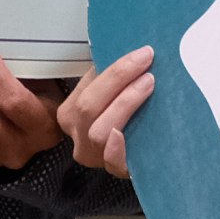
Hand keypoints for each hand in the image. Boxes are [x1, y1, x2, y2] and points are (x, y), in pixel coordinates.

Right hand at [58, 46, 155, 176]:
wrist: (147, 150)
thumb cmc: (129, 112)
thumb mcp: (114, 92)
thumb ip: (113, 77)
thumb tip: (130, 48)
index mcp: (71, 113)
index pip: (87, 87)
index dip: (115, 70)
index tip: (143, 53)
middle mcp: (78, 136)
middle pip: (89, 107)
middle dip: (118, 80)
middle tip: (147, 63)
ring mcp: (96, 156)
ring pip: (99, 131)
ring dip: (124, 104)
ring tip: (148, 84)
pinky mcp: (117, 171)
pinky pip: (112, 163)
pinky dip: (116, 148)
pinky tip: (124, 134)